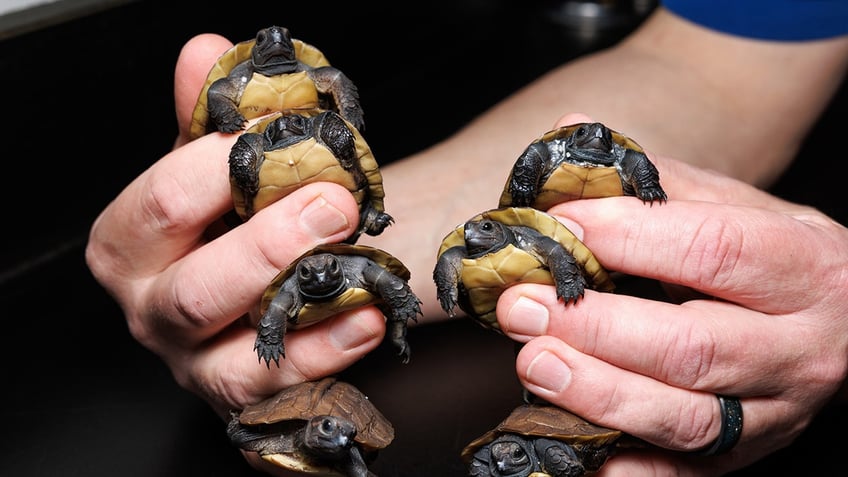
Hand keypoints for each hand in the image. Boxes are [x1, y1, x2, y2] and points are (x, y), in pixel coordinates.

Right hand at [85, 33, 387, 421]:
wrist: (256, 278)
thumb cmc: (228, 220)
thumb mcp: (211, 167)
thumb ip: (206, 118)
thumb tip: (204, 51)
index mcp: (130, 245)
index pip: (163, 205)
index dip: (223, 167)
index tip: (283, 137)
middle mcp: (152, 310)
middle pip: (197, 288)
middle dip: (270, 242)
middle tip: (334, 201)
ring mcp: (194, 363)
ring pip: (234, 353)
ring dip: (300, 299)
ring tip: (353, 258)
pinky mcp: (240, 396)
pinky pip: (281, 387)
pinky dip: (329, 351)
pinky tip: (368, 314)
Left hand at [496, 113, 847, 474]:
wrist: (846, 325)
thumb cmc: (776, 260)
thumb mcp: (738, 207)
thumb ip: (655, 179)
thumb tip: (571, 131)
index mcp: (802, 267)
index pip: (712, 249)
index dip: (628, 237)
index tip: (559, 224)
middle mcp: (798, 347)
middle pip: (691, 346)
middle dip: (594, 327)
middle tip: (521, 304)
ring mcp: (773, 412)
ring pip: (683, 416)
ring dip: (596, 392)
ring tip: (533, 362)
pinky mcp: (744, 456)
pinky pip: (682, 474)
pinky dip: (624, 466)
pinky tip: (574, 445)